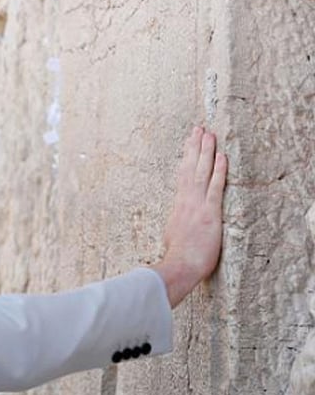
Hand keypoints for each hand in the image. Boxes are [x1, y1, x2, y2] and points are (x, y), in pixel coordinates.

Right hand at [151, 126, 227, 307]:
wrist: (180, 265)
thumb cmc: (178, 256)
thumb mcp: (173, 234)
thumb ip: (178, 223)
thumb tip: (179, 223)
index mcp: (179, 204)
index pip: (183, 174)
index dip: (187, 156)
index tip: (190, 141)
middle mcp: (187, 200)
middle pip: (191, 167)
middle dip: (195, 146)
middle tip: (198, 128)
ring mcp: (198, 204)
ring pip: (202, 172)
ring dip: (206, 151)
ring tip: (209, 134)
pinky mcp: (210, 212)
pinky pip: (215, 187)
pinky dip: (218, 171)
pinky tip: (221, 157)